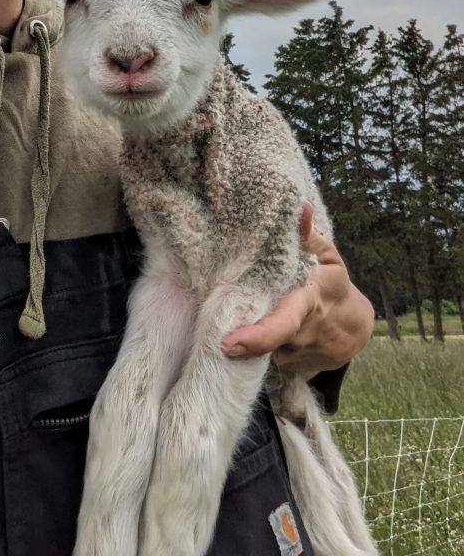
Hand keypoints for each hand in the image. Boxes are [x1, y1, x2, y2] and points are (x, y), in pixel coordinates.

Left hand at [220, 203, 374, 377]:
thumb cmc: (332, 283)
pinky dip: (259, 347)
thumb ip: (308, 235)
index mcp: (308, 303)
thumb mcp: (327, 257)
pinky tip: (260, 331)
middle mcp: (303, 334)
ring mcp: (298, 356)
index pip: (283, 324)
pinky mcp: (292, 370)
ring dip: (250, 336)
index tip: (228, 344)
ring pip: (263, 350)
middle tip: (223, 330)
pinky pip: (266, 359)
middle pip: (265, 340)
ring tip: (253, 315)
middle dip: (242, 335)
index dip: (257, 337)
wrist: (354, 327)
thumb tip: (300, 206)